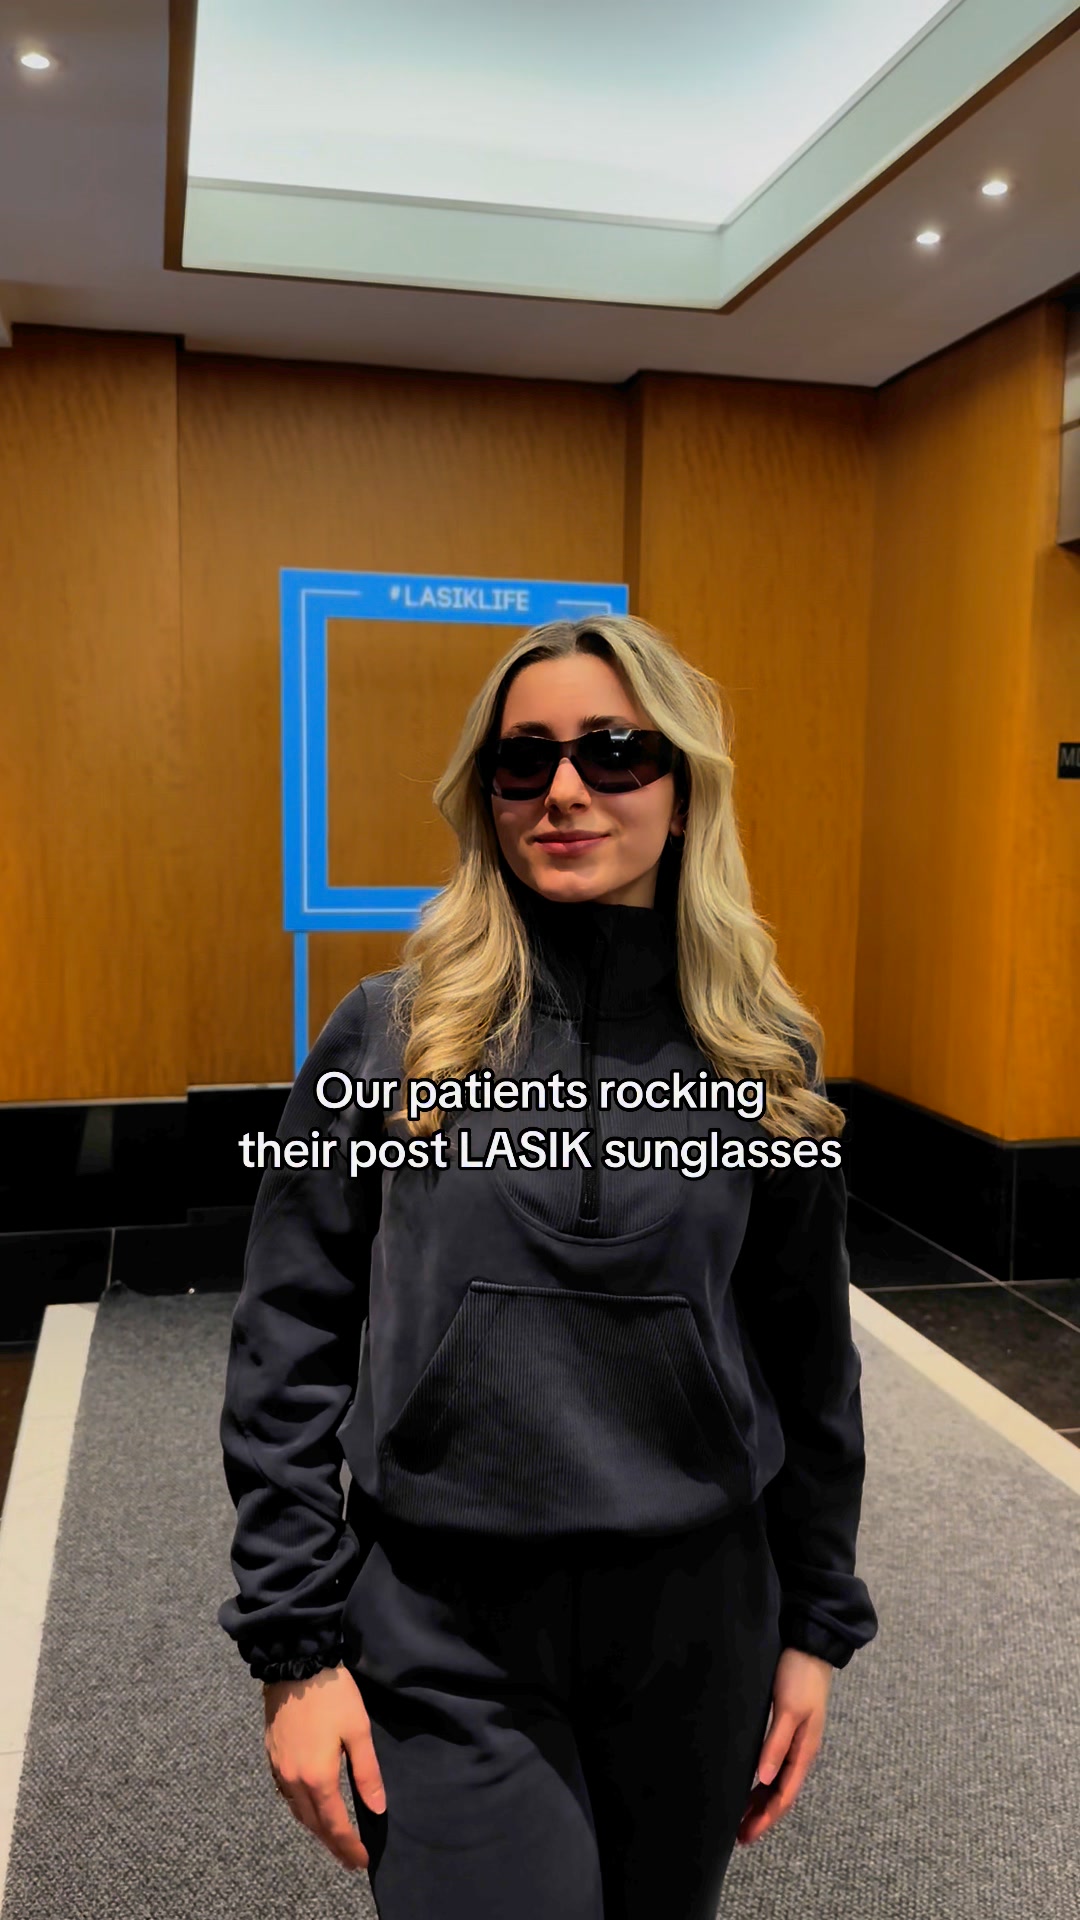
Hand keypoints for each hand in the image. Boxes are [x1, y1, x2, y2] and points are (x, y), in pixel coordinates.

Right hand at [263, 1664, 385, 1871]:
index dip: (348, 1846)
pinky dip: (301, 1810)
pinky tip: (310, 1807)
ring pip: (297, 1812)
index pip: (335, 1825)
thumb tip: (377, 1809)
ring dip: (316, 1828)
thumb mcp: (358, 1731)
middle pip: (313, 1824)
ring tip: (333, 1838)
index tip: (362, 1861)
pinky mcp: (271, 1756)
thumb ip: (367, 1773)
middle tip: (349, 1858)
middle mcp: (293, 1781)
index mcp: (317, 1778)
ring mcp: (278, 1770)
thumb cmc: (332, 1695)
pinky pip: (286, 1796)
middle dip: (332, 1844)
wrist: (294, 1664)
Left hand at [736, 1646, 833, 1846]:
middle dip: (761, 1816)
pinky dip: (761, 1780)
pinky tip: (749, 1782)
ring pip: (776, 1781)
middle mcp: (800, 1751)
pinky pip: (774, 1764)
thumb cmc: (800, 1675)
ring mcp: (794, 1740)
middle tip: (738, 1835)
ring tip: (739, 1816)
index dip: (765, 1818)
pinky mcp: (786, 1727)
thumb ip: (776, 1743)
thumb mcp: (788, 1709)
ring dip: (760, 1801)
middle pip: (780, 1794)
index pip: (783, 1796)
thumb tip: (764, 1779)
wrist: (809, 1643)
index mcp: (804, 1751)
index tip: (745, 1835)